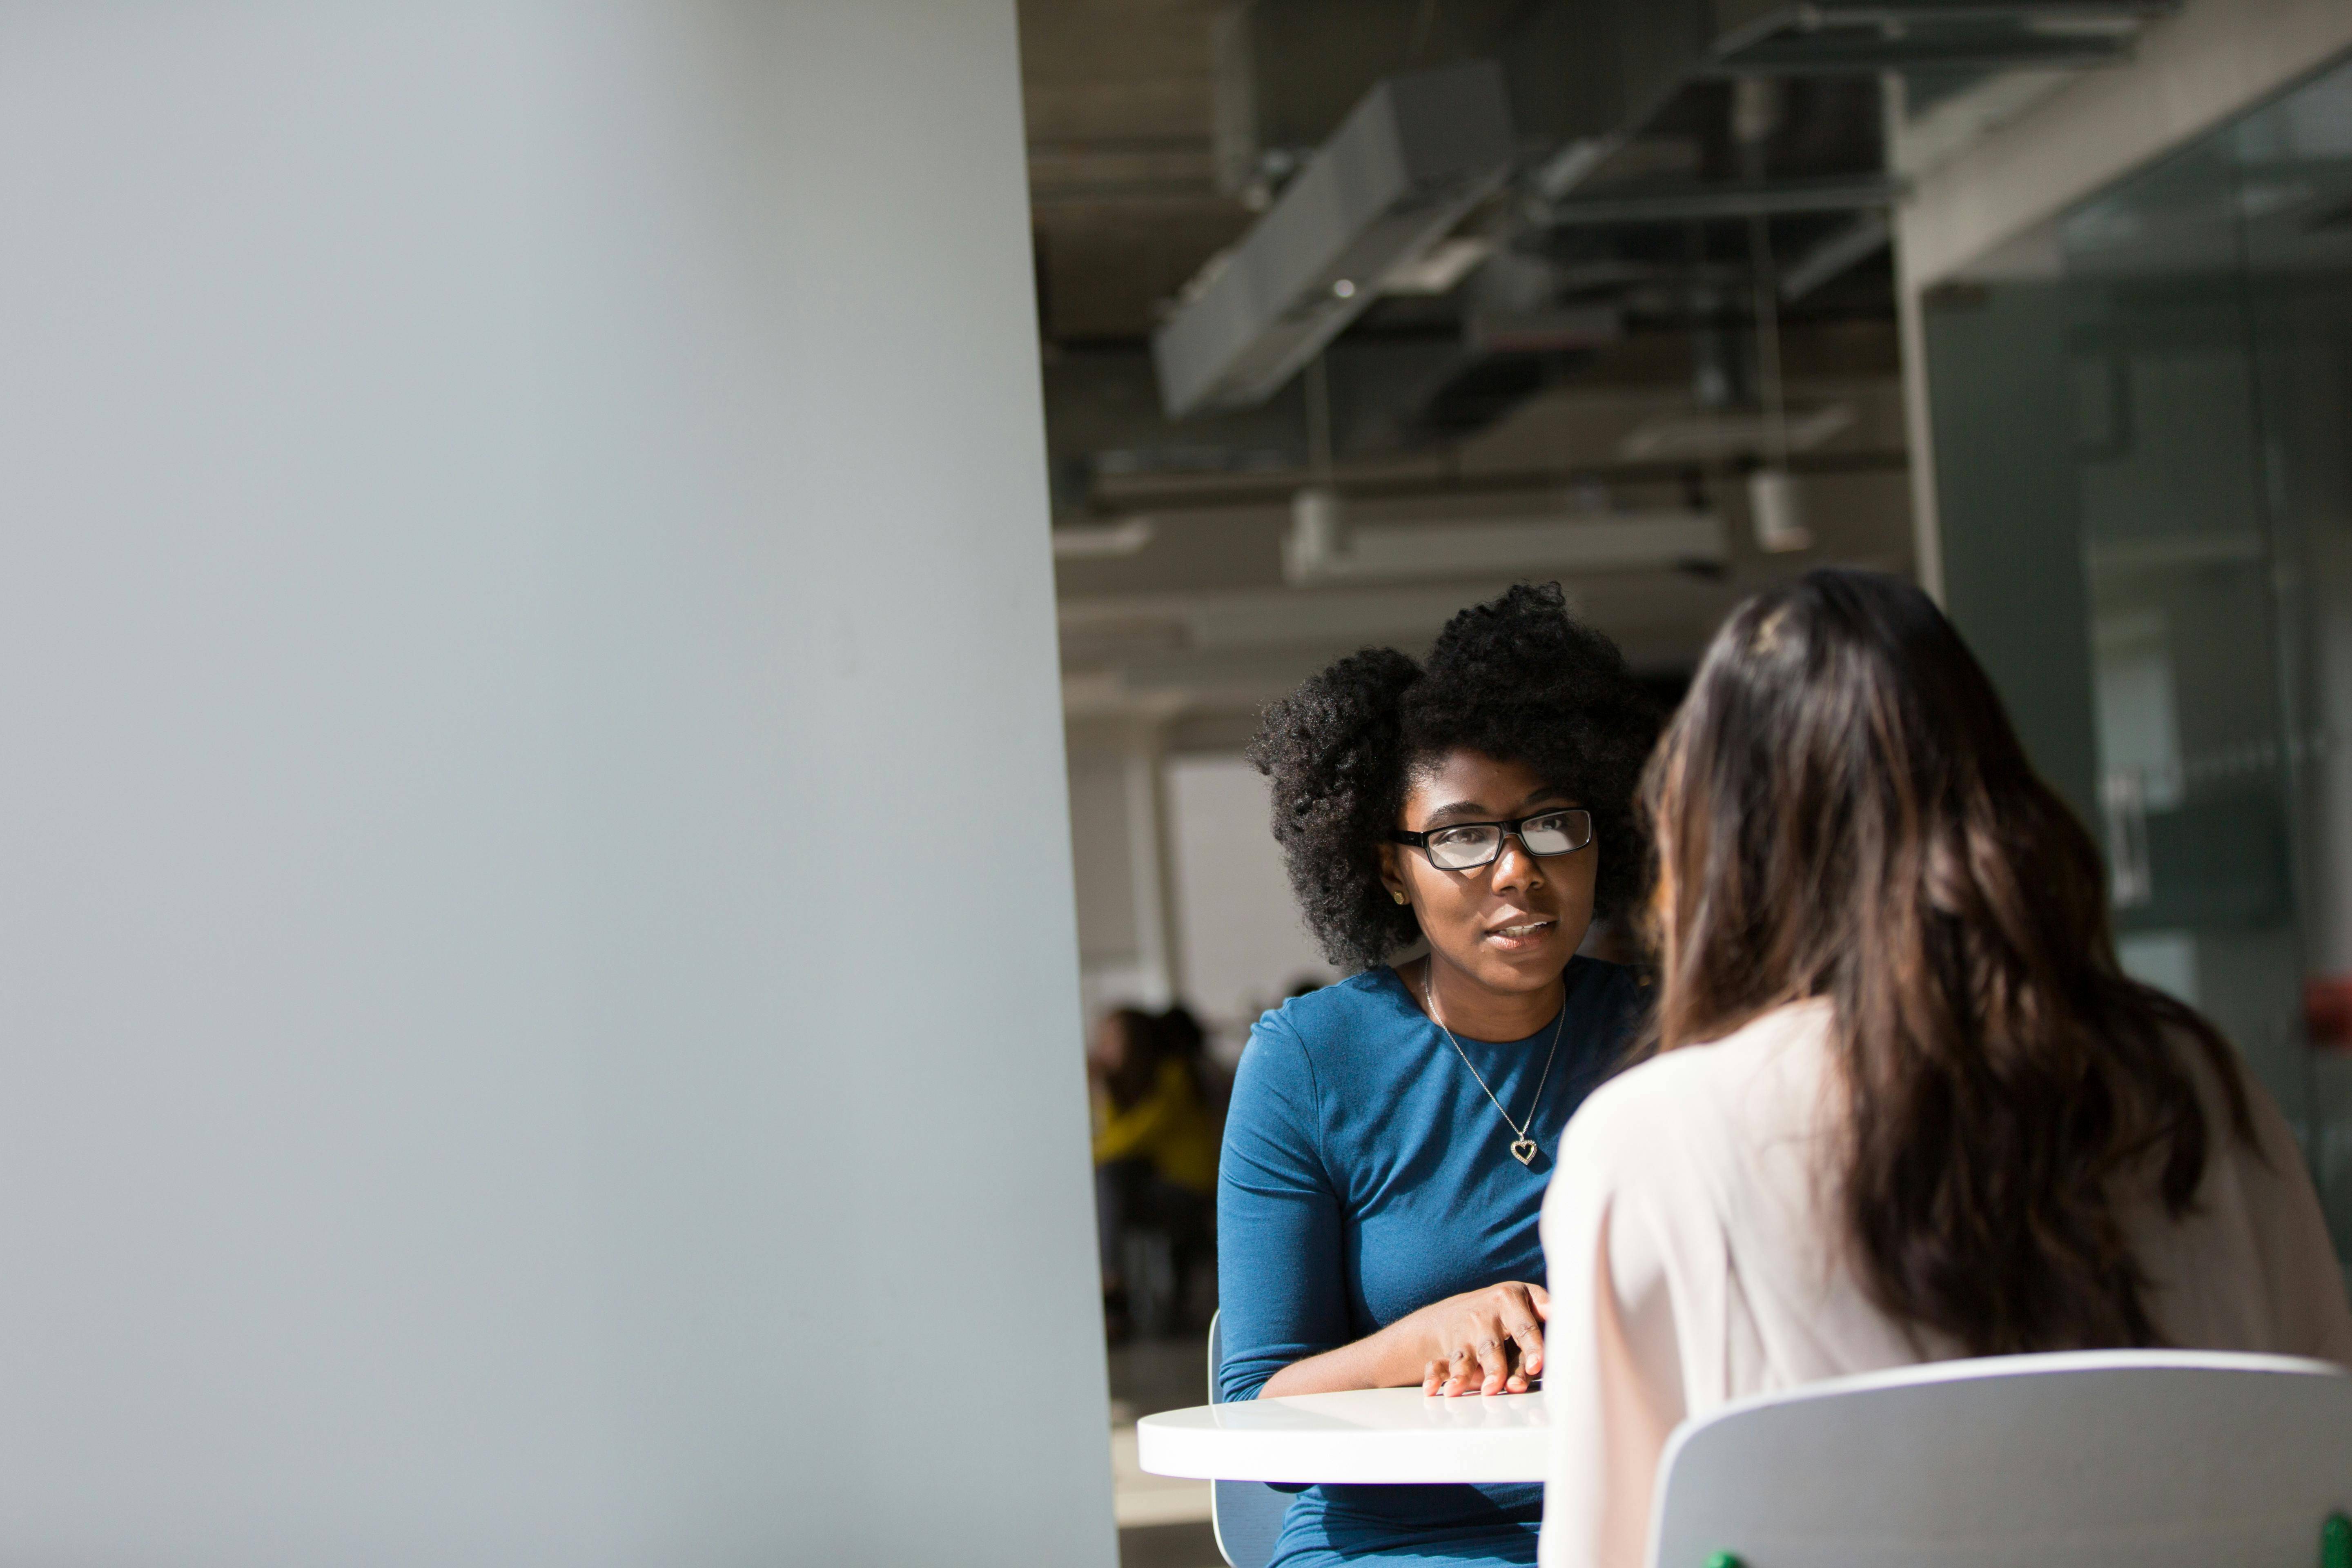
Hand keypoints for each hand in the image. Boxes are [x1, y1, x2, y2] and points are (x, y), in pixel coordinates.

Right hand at [1413, 1281, 1548, 1396]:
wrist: (1456, 1311)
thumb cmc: (1505, 1311)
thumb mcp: (1525, 1299)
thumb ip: (1545, 1308)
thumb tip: (1567, 1313)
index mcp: (1509, 1300)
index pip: (1524, 1327)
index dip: (1531, 1346)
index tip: (1536, 1365)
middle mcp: (1485, 1315)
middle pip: (1492, 1346)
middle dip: (1496, 1367)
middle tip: (1503, 1387)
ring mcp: (1464, 1332)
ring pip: (1465, 1356)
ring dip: (1463, 1375)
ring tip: (1461, 1391)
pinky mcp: (1448, 1348)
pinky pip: (1438, 1364)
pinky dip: (1434, 1378)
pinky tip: (1433, 1390)